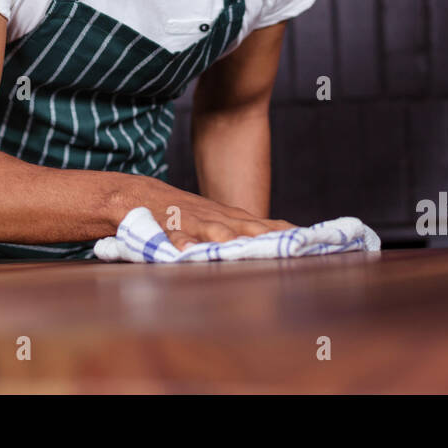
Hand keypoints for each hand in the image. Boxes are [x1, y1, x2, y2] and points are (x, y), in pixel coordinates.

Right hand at [136, 181, 296, 250]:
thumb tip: (275, 242)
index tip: (309, 240)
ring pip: (212, 231)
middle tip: (286, 248)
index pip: (264, 225)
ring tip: (237, 249)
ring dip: (226, 239)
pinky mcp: (165, 228)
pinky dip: (182, 243)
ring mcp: (191, 222)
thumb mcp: (216, 221)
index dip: (284, 233)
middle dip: (264, 238)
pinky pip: (174, 236)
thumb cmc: (184, 213)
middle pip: (245, 228)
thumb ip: (242, 232)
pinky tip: (186, 252)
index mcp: (229, 219)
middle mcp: (215, 219)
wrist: (138, 194)